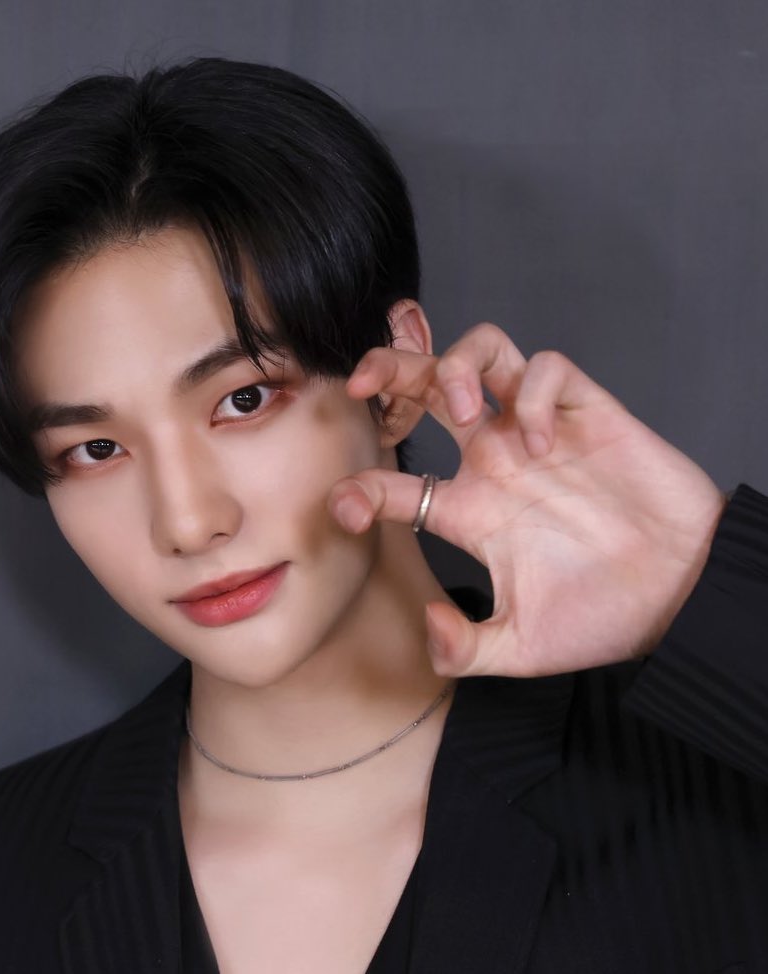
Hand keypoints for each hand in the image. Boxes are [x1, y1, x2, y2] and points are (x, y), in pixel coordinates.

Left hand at [329, 323, 726, 677]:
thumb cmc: (604, 617)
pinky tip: (542, 438)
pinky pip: (546, 368)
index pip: (395, 483)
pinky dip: (533, 392)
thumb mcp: (523, 647)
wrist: (683, 597)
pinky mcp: (586, 413)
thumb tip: (430, 628)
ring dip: (456, 364)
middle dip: (389, 370)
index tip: (346, 509)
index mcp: (470, 510)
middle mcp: (493, 462)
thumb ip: (468, 649)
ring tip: (462, 407)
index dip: (360, 488)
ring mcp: (535, 433)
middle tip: (363, 382)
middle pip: (425, 389)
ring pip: (482, 355)